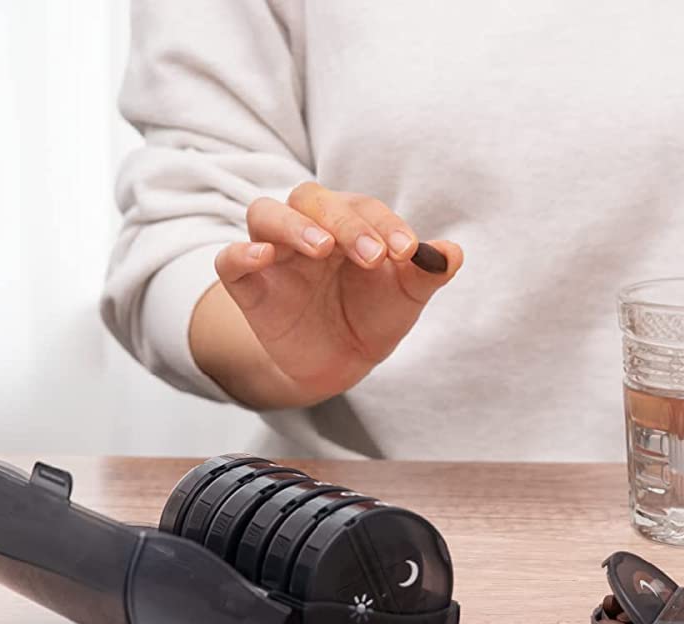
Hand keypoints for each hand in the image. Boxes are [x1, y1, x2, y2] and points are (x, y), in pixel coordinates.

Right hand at [203, 182, 462, 407]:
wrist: (341, 362)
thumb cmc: (372, 316)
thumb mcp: (405, 297)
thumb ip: (426, 273)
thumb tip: (454, 254)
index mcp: (347, 221)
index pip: (362, 207)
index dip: (387, 224)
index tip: (410, 252)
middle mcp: (307, 227)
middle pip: (311, 200)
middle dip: (345, 223)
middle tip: (374, 256)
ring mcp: (274, 254)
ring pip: (266, 214)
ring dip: (294, 226)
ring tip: (323, 249)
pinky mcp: (249, 286)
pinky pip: (229, 260)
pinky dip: (241, 254)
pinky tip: (261, 257)